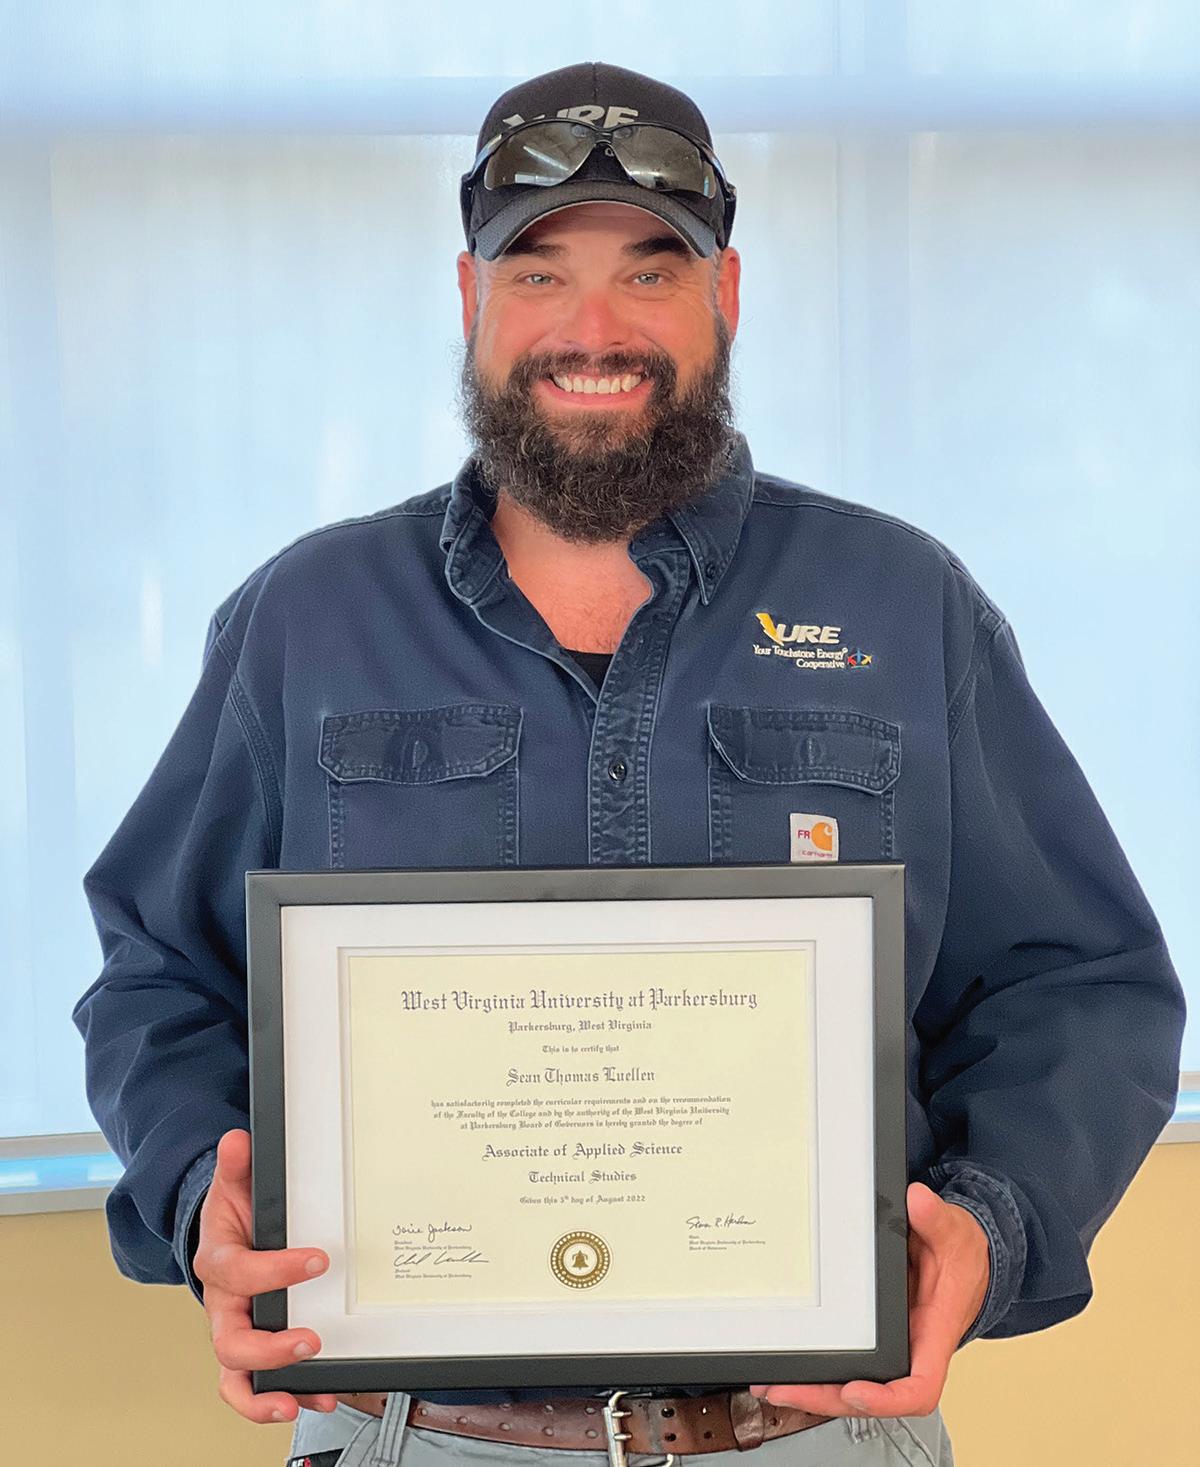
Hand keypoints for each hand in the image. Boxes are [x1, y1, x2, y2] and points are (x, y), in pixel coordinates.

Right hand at [193, 1128, 338, 1424]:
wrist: (224, 1241)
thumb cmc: (233, 1217)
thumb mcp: (233, 1187)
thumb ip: (236, 1167)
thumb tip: (236, 1141)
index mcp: (218, 1264)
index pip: (239, 1273)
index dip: (275, 1271)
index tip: (317, 1261)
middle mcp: (222, 1307)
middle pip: (231, 1341)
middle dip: (269, 1348)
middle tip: (310, 1340)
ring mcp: (235, 1333)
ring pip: (236, 1376)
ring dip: (269, 1391)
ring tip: (308, 1394)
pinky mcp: (250, 1353)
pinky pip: (255, 1386)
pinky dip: (281, 1398)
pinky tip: (320, 1395)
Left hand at [751, 1182, 988, 1418]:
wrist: (967, 1259)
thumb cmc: (962, 1255)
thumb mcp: (954, 1232)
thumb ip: (937, 1219)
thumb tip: (917, 1201)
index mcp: (934, 1334)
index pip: (918, 1388)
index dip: (886, 1398)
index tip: (854, 1390)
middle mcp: (912, 1349)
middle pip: (873, 1395)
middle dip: (828, 1397)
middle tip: (788, 1389)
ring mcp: (894, 1346)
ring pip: (857, 1386)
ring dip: (817, 1391)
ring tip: (777, 1386)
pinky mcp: (879, 1337)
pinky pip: (851, 1364)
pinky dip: (823, 1370)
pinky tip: (793, 1370)